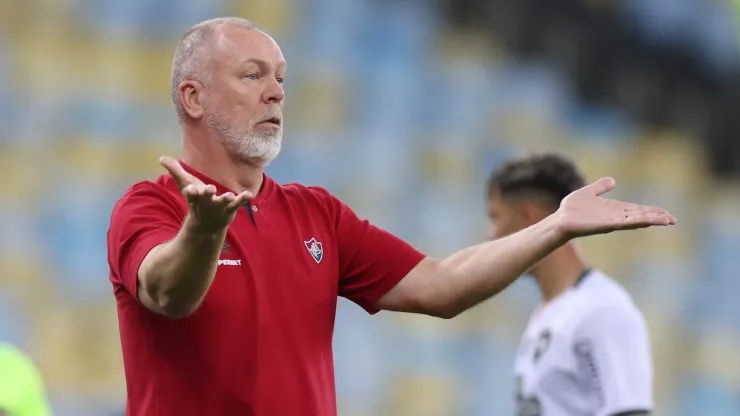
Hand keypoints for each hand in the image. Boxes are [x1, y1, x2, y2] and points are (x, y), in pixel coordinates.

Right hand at [159, 156, 251, 232]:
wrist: (207, 225)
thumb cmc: (196, 200)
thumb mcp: (186, 185)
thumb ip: (176, 171)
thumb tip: (161, 157)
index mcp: (195, 197)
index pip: (191, 194)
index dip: (191, 192)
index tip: (191, 189)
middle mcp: (207, 202)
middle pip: (206, 198)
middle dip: (207, 194)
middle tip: (210, 189)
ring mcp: (220, 206)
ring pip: (222, 202)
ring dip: (225, 199)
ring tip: (229, 196)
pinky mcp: (231, 209)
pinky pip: (238, 204)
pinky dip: (243, 199)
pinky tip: (249, 194)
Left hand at [556, 177, 675, 239]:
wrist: (560, 219)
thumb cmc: (571, 209)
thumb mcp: (589, 193)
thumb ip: (600, 187)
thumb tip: (612, 180)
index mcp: (613, 209)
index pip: (637, 210)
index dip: (651, 211)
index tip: (666, 213)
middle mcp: (615, 217)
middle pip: (640, 216)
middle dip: (656, 217)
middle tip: (673, 219)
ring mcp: (611, 222)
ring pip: (636, 220)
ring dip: (651, 220)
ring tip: (667, 220)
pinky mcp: (606, 225)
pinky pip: (624, 223)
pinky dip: (636, 221)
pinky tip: (648, 221)